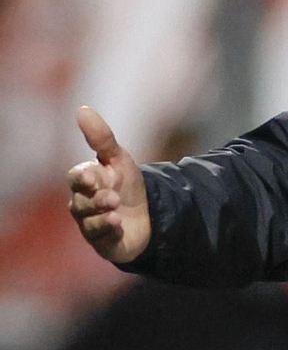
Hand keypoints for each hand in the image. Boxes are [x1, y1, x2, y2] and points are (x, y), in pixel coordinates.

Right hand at [67, 106, 150, 263]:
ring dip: (101, 213)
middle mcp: (83, 203)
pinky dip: (107, 229)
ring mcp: (90, 223)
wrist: (148, 215)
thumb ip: (101, 138)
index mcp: (86, 181)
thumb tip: (82, 108)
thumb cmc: (128, 185)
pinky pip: (99, 237)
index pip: (77, 177)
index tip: (94, 177)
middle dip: (95, 198)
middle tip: (112, 197)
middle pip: (80, 200)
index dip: (83, 177)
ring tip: (116, 209)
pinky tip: (117, 224)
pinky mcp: (102, 240)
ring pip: (87, 219)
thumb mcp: (118, 159)